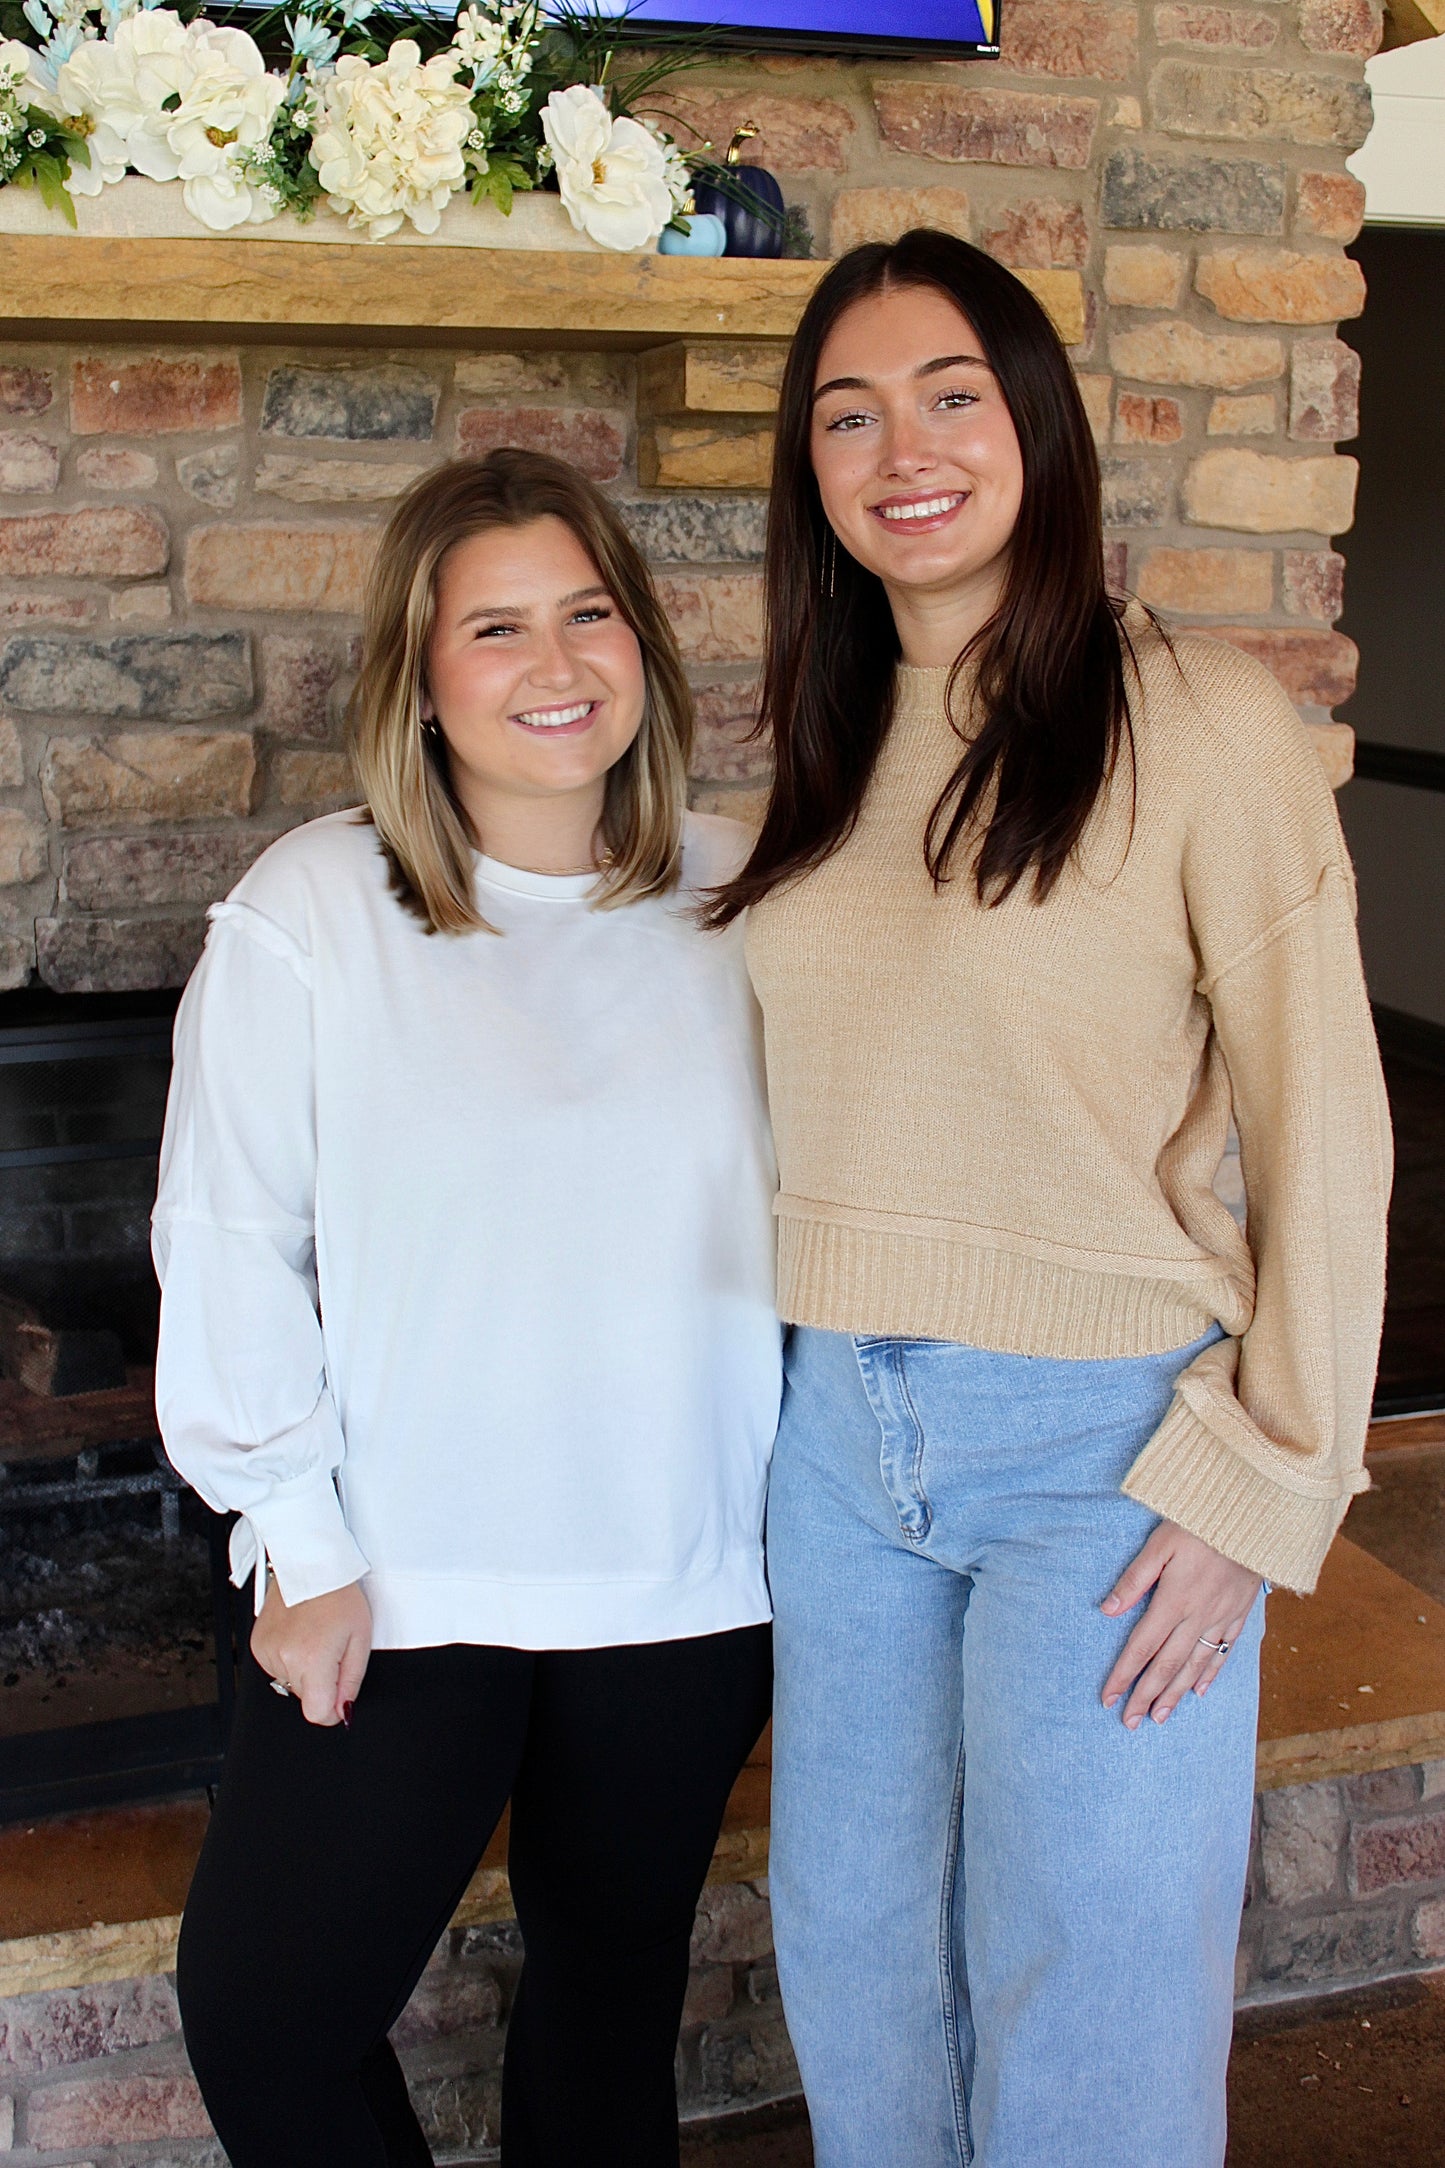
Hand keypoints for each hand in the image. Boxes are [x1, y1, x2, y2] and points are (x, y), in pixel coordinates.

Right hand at [252, 1577, 371, 1728]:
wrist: (310, 1566)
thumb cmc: (338, 1596)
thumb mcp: (360, 1639)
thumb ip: (351, 1680)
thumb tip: (343, 1710)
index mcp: (313, 1659)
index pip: (317, 1713)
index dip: (332, 1710)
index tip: (339, 1698)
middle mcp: (286, 1658)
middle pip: (305, 1697)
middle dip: (321, 1681)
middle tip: (330, 1650)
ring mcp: (268, 1651)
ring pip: (291, 1681)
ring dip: (304, 1668)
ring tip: (313, 1637)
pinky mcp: (258, 1645)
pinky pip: (276, 1667)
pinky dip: (289, 1658)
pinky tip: (299, 1635)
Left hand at [1100, 1521, 1260, 1729]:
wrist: (1254, 1520)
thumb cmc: (1199, 1524)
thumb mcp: (1160, 1544)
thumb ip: (1134, 1579)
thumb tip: (1106, 1610)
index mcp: (1172, 1601)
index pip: (1141, 1647)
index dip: (1123, 1675)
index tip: (1108, 1699)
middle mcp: (1197, 1617)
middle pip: (1167, 1665)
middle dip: (1146, 1696)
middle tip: (1131, 1723)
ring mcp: (1221, 1619)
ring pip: (1195, 1666)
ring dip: (1175, 1694)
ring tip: (1160, 1717)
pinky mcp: (1239, 1614)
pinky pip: (1223, 1652)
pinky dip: (1210, 1674)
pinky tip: (1199, 1691)